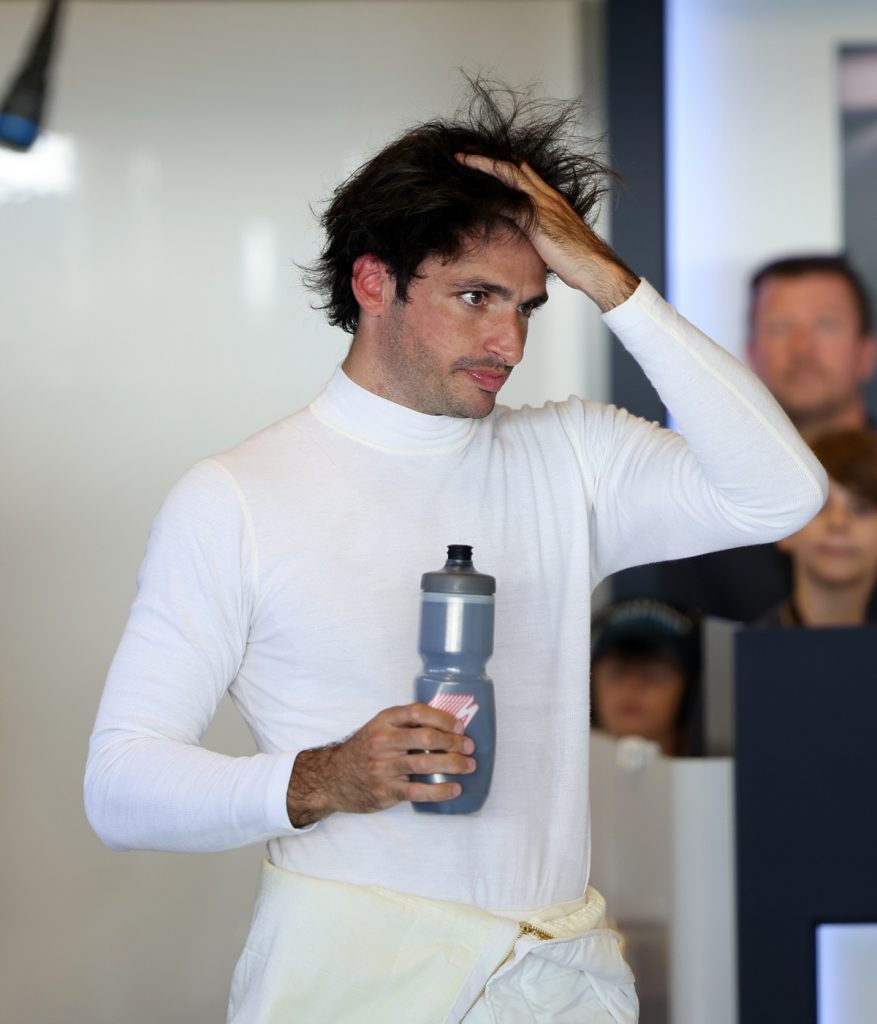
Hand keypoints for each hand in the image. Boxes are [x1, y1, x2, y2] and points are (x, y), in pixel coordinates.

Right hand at [286, 703, 475, 826]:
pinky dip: (440, 790)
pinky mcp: (386, 791)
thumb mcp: (379, 727)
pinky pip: (419, 791)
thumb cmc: (365, 749)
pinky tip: (455, 789)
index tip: (459, 726)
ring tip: (469, 766)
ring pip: (425, 764)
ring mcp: (384, 767)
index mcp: (384, 721)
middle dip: (453, 743)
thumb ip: (405, 724)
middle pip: (425, 738)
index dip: (442, 718)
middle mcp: (383, 741)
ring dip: (453, 765)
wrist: (333, 778)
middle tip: (469, 747)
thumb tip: (446, 724)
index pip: (417, 712)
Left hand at [455, 153, 638, 311]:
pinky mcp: (537, 220)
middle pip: (514, 165)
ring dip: (484, 165)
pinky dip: (489, 197)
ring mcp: (542, 205)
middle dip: (488, 156)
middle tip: (465, 151)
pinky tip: (472, 195)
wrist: (595, 266)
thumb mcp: (556, 240)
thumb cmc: (579, 259)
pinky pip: (508, 203)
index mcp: (552, 199)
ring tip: (462, 159)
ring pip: (509, 174)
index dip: (503, 164)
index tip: (484, 160)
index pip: (524, 172)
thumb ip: (541, 232)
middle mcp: (547, 196)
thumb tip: (529, 238)